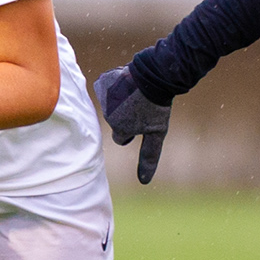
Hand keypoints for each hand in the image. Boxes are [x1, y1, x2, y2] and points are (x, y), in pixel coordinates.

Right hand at [92, 65, 171, 184]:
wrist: (154, 76)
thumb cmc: (158, 106)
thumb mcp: (157, 133)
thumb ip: (149, 157)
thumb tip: (144, 182)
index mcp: (120, 130)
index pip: (121, 137)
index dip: (131, 129)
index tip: (141, 120)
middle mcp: (108, 118)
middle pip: (114, 120)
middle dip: (125, 114)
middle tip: (141, 104)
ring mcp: (103, 100)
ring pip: (109, 103)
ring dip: (119, 99)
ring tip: (135, 92)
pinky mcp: (101, 84)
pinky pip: (104, 87)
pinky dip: (112, 84)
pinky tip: (125, 82)